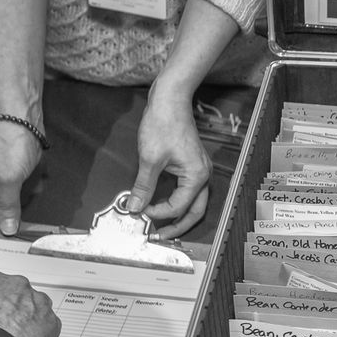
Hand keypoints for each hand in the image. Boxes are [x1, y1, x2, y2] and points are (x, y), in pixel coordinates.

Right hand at [0, 122, 43, 255]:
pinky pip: (6, 206)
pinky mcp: (6, 184)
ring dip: (2, 228)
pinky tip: (19, 227)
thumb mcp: (9, 180)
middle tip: (5, 250)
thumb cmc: (8, 143)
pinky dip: (11, 217)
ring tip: (13, 243)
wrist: (22, 124)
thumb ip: (7, 206)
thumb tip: (6, 227)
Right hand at [0, 268, 60, 336]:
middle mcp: (17, 285)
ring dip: (28, 316)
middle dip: (10, 306)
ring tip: (15, 335)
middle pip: (15, 292)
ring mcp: (39, 301)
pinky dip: (40, 332)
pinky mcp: (52, 320)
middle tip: (2, 323)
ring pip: (36, 305)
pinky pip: (47, 324)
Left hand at [128, 92, 210, 240]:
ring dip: (180, 215)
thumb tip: (134, 206)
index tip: (140, 211)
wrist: (171, 100)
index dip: (158, 213)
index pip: (178, 206)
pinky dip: (178, 201)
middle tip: (160, 236)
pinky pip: (189, 190)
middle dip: (178, 226)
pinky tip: (164, 203)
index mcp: (196, 176)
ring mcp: (199, 170)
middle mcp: (202, 175)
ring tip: (163, 224)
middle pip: (195, 211)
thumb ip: (143, 187)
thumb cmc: (165, 124)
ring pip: (194, 202)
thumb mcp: (150, 159)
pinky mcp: (192, 165)